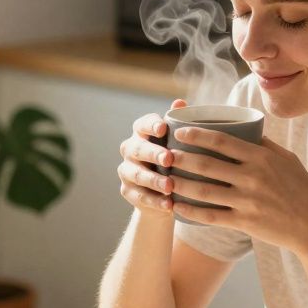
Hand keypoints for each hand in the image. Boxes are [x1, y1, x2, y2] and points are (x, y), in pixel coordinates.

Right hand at [117, 98, 186, 216]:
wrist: (167, 193)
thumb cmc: (176, 160)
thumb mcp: (180, 143)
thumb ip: (179, 124)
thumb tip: (180, 103)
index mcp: (142, 133)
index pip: (142, 124)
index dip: (151, 125)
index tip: (164, 129)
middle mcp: (130, 149)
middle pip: (138, 149)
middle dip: (153, 153)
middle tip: (169, 159)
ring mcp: (126, 170)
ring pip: (136, 174)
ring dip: (153, 180)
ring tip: (170, 187)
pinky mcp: (127, 191)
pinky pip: (139, 196)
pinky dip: (154, 201)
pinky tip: (168, 205)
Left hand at [166, 127, 307, 253]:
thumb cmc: (301, 189)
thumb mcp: (287, 159)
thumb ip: (264, 144)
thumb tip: (243, 127)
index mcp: (261, 157)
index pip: (221, 140)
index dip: (196, 135)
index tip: (179, 132)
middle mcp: (252, 177)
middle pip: (206, 164)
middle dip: (180, 158)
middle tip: (163, 154)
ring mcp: (247, 201)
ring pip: (203, 191)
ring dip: (180, 184)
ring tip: (164, 179)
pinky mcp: (244, 222)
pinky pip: (211, 216)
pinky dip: (190, 211)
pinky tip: (176, 207)